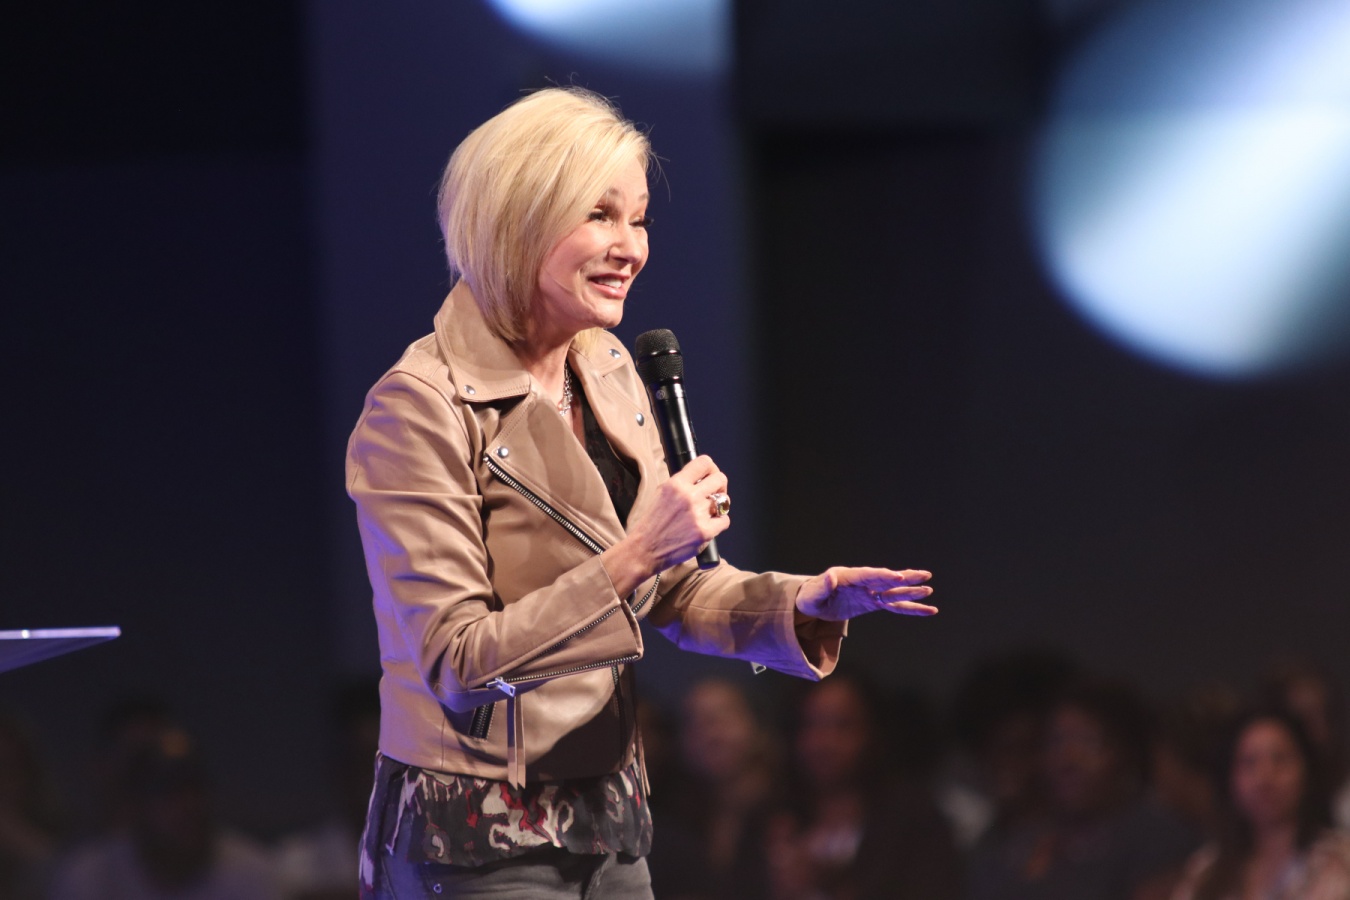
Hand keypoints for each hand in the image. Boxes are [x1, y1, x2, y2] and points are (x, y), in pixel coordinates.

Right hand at [602, 455, 730, 595]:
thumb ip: (682, 483)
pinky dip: (719, 523)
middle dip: (720, 486)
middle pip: (720, 479)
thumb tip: (702, 477)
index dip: (711, 468)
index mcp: (676, 484)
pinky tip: (708, 525)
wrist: (645, 549)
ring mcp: (697, 514)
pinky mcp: (704, 532)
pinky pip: (724, 520)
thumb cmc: (653, 522)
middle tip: (715, 494)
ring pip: (724, 501)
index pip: (704, 462)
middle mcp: (688, 496)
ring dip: (718, 507)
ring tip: (708, 513)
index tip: (711, 476)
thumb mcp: (662, 493)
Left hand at [795, 566, 935, 621]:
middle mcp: (863, 582)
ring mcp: (870, 593)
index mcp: (848, 576)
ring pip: (894, 592)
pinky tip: (928, 609)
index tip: (897, 576)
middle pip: (886, 580)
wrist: (813, 603)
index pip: (868, 575)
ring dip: (911, 591)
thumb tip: (830, 577)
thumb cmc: (811, 596)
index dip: (883, 576)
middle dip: (904, 578)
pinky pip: (895, 607)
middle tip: (924, 575)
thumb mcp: (812, 593)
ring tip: (929, 589)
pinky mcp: (873, 603)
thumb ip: (823, 586)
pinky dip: (911, 609)